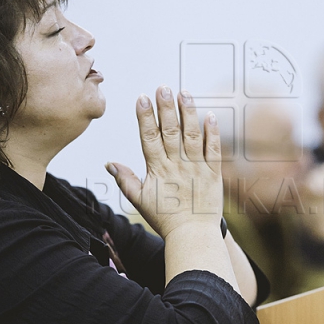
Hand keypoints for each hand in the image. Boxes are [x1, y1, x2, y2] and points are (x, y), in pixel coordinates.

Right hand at [106, 86, 222, 238]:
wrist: (192, 235)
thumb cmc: (165, 219)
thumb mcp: (139, 200)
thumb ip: (125, 180)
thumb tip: (109, 164)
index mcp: (157, 170)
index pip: (149, 138)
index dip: (145, 117)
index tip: (142, 98)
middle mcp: (177, 165)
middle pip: (170, 132)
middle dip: (166, 108)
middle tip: (163, 88)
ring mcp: (196, 168)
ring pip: (192, 136)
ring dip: (188, 113)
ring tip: (184, 93)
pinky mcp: (214, 173)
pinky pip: (213, 150)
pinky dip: (212, 132)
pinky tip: (210, 115)